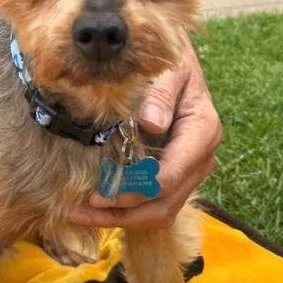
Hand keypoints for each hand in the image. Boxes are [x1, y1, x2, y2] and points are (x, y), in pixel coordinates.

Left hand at [68, 34, 221, 230]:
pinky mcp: (177, 176)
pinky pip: (155, 204)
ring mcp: (191, 171)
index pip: (170, 177)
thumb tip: (151, 124)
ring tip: (80, 214)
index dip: (133, 190)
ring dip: (120, 218)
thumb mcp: (169, 70)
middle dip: (121, 213)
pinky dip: (126, 211)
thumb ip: (161, 95)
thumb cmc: (172, 64)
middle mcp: (201, 158)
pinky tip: (95, 207)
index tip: (98, 194)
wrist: (182, 65)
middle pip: (164, 204)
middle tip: (81, 210)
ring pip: (160, 212)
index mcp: (202, 132)